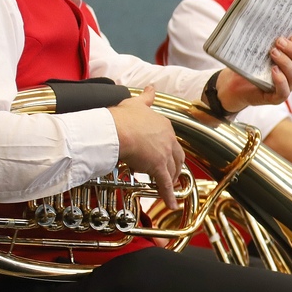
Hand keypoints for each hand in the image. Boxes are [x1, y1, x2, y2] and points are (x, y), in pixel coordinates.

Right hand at [108, 86, 183, 208]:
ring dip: (171, 177)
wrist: (116, 129)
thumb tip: (151, 88)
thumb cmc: (121, 117)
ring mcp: (164, 153)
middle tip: (170, 170)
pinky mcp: (158, 166)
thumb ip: (146, 97)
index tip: (163, 152)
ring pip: (172, 169)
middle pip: (176, 155)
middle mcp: (168, 138)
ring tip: (167, 184)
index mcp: (163, 125)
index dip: (167, 147)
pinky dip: (168, 195)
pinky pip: (164, 184)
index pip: (169, 138)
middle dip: (174, 164)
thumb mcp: (136, 103)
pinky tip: (172, 203)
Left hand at [216, 35, 291, 111]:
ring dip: (286, 63)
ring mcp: (286, 86)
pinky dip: (281, 81)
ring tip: (272, 53)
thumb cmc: (249, 61)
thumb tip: (268, 15)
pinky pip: (284, 92)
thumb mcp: (260, 46)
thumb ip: (269, 36)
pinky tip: (273, 70)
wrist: (233, 81)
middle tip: (278, 42)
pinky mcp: (275, 97)